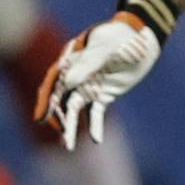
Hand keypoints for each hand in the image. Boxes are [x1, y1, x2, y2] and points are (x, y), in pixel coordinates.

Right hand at [36, 13, 161, 148]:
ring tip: (68, 147)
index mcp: (70, 62)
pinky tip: (96, 140)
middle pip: (61, 100)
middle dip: (58, 118)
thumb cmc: (120, 37)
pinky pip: (96, 113)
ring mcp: (88, 87)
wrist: (142, 38)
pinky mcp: (103, 94)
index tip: (41, 117)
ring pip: (75, 110)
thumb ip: (87, 63)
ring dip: (71, 127)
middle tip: (61, 135)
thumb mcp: (104, 47)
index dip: (46, 101)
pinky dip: (95, 125)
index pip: (54, 83)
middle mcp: (75, 77)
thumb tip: (67, 82)